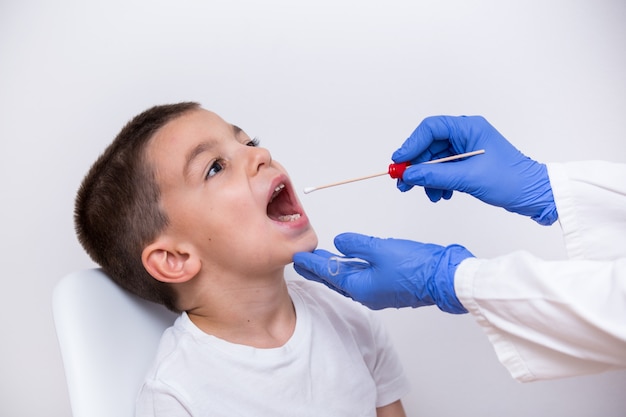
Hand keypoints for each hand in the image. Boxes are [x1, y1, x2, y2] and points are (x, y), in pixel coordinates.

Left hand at [292, 232, 472, 312]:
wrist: (446, 278)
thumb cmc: (417, 267)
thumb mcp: (380, 250)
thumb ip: (357, 245)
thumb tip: (339, 242)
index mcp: (360, 287)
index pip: (328, 274)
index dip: (312, 264)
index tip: (298, 258)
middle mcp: (367, 293)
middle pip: (336, 279)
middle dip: (319, 269)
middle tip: (304, 262)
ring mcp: (379, 291)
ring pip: (350, 278)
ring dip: (335, 269)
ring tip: (323, 260)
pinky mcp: (390, 285)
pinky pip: (363, 277)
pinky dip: (352, 269)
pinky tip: (352, 262)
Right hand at [392, 115, 556, 224]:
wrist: (534, 195)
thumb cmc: (512, 180)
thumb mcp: (469, 178)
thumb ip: (436, 176)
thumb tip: (409, 175)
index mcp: (469, 128)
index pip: (430, 129)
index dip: (411, 144)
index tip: (399, 161)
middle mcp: (466, 135)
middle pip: (428, 146)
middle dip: (416, 166)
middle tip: (403, 183)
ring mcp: (466, 150)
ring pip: (434, 161)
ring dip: (427, 179)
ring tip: (430, 195)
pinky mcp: (467, 164)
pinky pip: (442, 170)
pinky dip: (438, 183)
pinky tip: (442, 195)